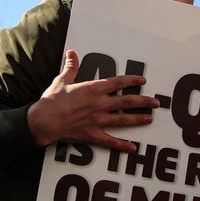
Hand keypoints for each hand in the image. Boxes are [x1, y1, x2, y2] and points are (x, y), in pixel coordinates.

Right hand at [26, 51, 159, 151]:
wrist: (43, 121)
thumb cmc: (52, 100)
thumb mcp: (62, 80)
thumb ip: (71, 66)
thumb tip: (72, 52)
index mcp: (93, 89)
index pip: (118, 83)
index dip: (132, 81)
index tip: (142, 81)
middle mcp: (99, 104)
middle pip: (127, 101)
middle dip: (143, 101)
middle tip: (156, 102)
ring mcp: (97, 120)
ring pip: (123, 120)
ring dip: (138, 119)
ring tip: (150, 119)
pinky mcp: (92, 134)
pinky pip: (110, 141)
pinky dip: (122, 145)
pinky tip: (132, 148)